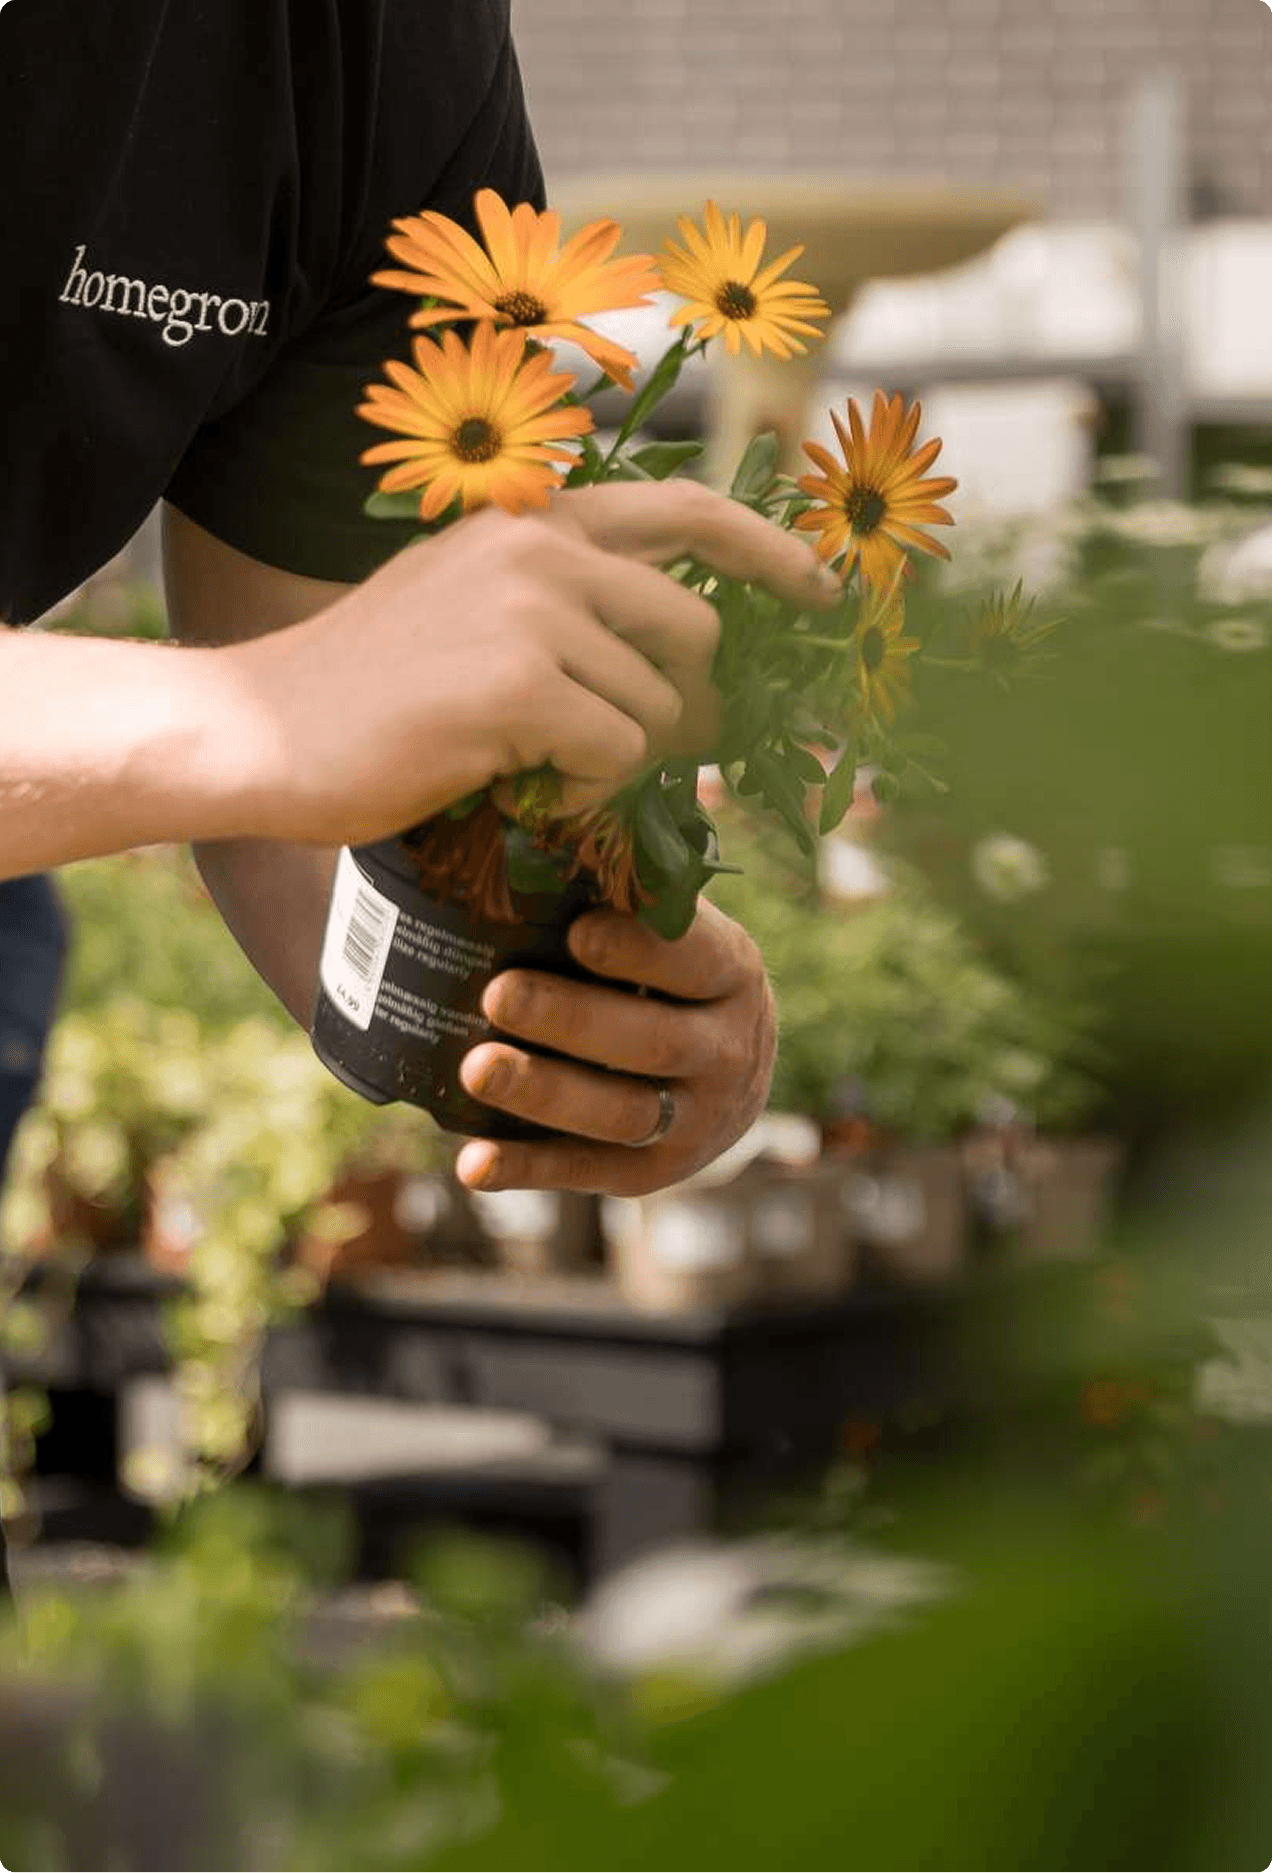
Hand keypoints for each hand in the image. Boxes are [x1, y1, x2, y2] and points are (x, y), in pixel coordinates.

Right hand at [229, 479, 840, 846]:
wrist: (263, 729)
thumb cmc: (374, 687)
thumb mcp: (476, 612)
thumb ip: (575, 612)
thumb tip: (698, 674)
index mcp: (536, 521)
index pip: (691, 512)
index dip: (773, 553)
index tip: (823, 594)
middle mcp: (541, 549)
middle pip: (697, 632)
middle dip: (691, 705)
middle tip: (651, 753)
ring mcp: (528, 613)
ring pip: (658, 708)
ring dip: (621, 761)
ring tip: (543, 771)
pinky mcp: (514, 688)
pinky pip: (614, 758)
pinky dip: (585, 794)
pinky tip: (524, 790)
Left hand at [452, 896, 776, 1195]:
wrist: (733, 1076)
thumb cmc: (674, 974)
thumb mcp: (677, 927)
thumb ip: (626, 892)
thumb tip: (537, 825)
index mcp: (732, 973)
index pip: (693, 959)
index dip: (638, 948)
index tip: (577, 930)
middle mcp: (727, 1051)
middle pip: (651, 1042)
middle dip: (571, 1020)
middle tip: (498, 993)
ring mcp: (694, 1121)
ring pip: (620, 1114)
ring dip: (544, 1094)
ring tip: (476, 1070)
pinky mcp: (651, 1174)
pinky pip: (584, 1172)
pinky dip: (526, 1170)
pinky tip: (471, 1164)